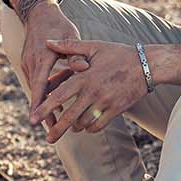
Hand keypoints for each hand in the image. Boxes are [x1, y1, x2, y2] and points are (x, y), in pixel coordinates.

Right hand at [20, 3, 80, 123]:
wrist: (38, 14)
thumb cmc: (59, 25)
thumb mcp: (70, 35)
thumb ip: (75, 53)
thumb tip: (83, 69)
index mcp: (43, 57)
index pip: (40, 85)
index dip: (40, 104)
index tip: (37, 120)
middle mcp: (32, 62)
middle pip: (37, 93)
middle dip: (43, 112)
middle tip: (52, 130)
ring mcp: (28, 63)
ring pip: (36, 89)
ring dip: (43, 105)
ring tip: (54, 123)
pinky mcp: (28, 64)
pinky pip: (36, 83)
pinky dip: (43, 94)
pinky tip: (54, 105)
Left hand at [30, 40, 148, 142]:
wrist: (147, 65)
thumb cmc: (118, 54)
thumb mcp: (93, 47)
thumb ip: (69, 46)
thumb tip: (47, 42)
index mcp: (84, 77)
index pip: (59, 96)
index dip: (44, 108)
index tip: (33, 119)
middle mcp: (93, 92)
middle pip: (69, 117)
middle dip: (56, 130)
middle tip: (48, 138)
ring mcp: (105, 103)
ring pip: (83, 123)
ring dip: (75, 127)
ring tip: (69, 128)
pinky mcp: (116, 110)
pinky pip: (98, 125)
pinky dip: (90, 128)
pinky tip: (86, 125)